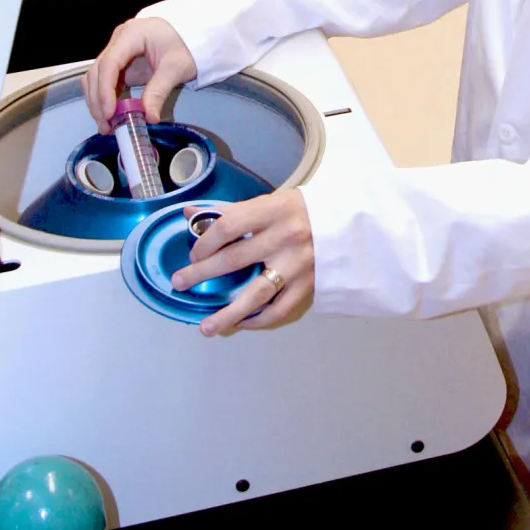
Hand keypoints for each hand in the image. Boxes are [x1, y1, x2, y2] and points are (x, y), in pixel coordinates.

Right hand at [82, 17, 197, 132]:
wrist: (192, 35)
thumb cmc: (186, 44)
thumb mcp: (176, 67)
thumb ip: (159, 91)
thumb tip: (149, 118)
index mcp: (131, 35)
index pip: (109, 63)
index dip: (105, 90)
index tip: (109, 113)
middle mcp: (118, 41)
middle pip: (97, 72)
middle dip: (98, 100)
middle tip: (106, 125)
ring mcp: (117, 51)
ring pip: (96, 78)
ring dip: (98, 102)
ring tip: (107, 125)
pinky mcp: (120, 63)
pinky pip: (106, 81)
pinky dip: (106, 99)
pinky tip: (112, 116)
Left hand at [171, 191, 314, 335]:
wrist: (350, 222)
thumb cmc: (302, 211)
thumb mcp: (270, 202)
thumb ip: (231, 210)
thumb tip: (190, 213)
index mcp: (273, 211)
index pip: (228, 226)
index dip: (205, 241)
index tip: (194, 253)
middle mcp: (284, 238)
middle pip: (234, 259)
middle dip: (201, 274)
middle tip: (180, 283)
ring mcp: (298, 265)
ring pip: (256, 294)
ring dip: (227, 313)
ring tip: (206, 327)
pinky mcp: (308, 285)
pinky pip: (280, 310)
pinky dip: (259, 320)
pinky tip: (242, 323)